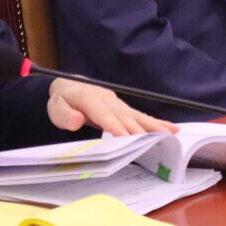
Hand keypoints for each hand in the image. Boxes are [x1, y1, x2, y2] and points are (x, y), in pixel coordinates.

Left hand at [46, 78, 177, 135]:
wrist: (69, 87)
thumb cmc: (63, 101)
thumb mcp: (55, 108)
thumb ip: (64, 115)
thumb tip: (77, 120)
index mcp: (89, 98)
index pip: (103, 113)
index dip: (114, 124)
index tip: (125, 135)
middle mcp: (107, 99)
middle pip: (124, 115)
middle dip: (139, 128)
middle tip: (154, 139)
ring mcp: (117, 103)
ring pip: (136, 115)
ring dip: (152, 124)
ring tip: (169, 133)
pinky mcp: (123, 108)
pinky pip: (139, 115)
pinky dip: (155, 122)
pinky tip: (170, 128)